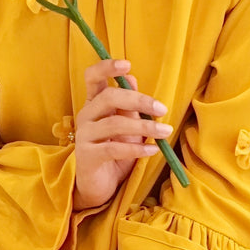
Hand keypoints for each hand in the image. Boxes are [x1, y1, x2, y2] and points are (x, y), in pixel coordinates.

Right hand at [73, 58, 172, 209]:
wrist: (99, 185)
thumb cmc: (114, 150)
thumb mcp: (125, 126)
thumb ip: (128, 105)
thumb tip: (133, 78)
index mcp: (93, 103)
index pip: (92, 77)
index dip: (107, 67)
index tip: (127, 64)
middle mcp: (86, 115)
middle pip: (108, 97)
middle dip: (138, 100)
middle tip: (162, 108)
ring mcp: (84, 135)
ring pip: (114, 123)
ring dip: (144, 126)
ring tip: (165, 131)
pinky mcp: (88, 156)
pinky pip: (114, 148)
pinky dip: (137, 148)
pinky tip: (153, 149)